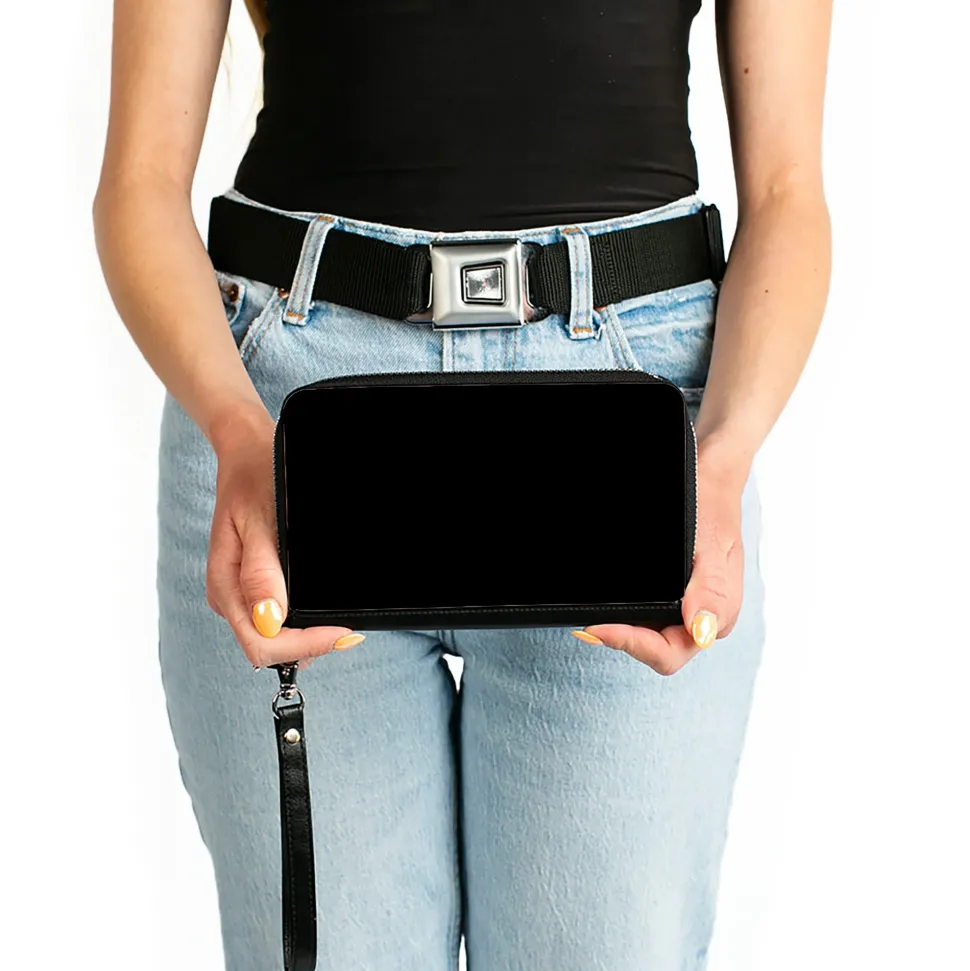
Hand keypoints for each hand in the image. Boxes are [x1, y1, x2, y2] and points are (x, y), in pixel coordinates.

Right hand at [205, 405, 364, 668]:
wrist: (248, 456)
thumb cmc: (256, 481)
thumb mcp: (260, 520)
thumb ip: (262, 572)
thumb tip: (270, 620)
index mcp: (226, 586)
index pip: (262, 644)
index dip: (304, 645)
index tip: (342, 632)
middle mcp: (231, 598)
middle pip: (268, 650)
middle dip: (309, 645)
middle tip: (349, 630)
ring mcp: (242, 596)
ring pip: (274, 640)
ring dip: (307, 637)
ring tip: (338, 619)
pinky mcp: (253, 589)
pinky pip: (277, 621)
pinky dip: (302, 623)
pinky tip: (320, 608)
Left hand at [574, 446, 749, 675]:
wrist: (709, 477)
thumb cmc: (711, 506)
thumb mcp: (711, 544)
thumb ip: (710, 591)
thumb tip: (701, 632)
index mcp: (717, 616)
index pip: (670, 653)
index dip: (632, 645)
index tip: (598, 628)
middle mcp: (701, 619)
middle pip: (655, 651)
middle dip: (621, 640)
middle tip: (586, 623)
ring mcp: (686, 608)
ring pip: (648, 636)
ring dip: (621, 628)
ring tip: (591, 615)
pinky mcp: (673, 596)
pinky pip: (647, 616)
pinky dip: (625, 614)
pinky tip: (607, 603)